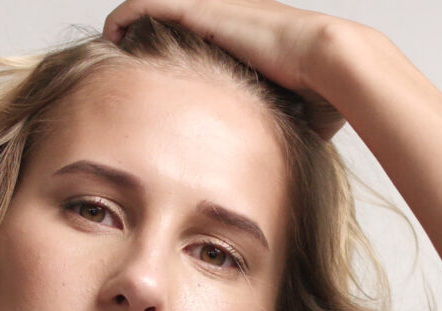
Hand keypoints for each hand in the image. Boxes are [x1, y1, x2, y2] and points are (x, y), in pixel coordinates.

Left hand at [101, 0, 351, 138]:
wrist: (330, 62)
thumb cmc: (326, 92)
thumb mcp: (299, 114)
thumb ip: (281, 129)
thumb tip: (280, 163)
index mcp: (249, 37)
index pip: (203, 35)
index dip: (177, 51)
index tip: (158, 76)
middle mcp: (228, 15)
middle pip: (174, 16)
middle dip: (148, 35)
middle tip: (127, 60)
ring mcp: (214, 8)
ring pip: (157, 5)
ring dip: (133, 22)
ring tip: (113, 46)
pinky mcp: (200, 8)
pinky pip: (147, 3)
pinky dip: (126, 15)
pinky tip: (111, 34)